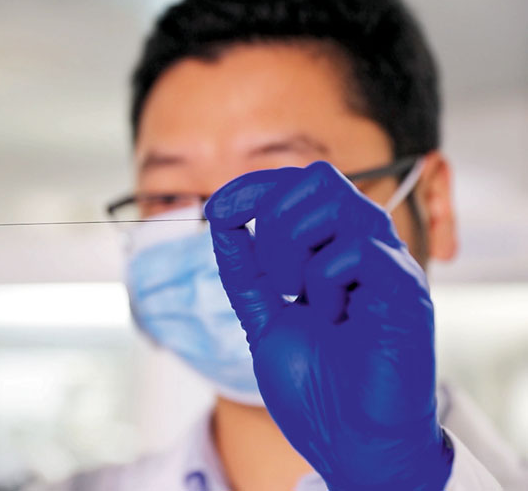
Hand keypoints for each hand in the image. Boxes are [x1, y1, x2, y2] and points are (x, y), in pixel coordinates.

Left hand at [204, 161, 451, 489]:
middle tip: (274, 282)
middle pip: (315, 179)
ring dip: (294, 250)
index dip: (252, 186)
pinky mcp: (405, 288)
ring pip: (333, 201)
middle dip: (271, 222)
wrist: (348, 440)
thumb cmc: (317, 387)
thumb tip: (221, 219)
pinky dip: (324, 281)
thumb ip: (245, 271)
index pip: (298, 184)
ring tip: (301, 300)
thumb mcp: (263, 317)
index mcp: (334, 250)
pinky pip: (356, 248)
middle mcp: (365, 246)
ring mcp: (387, 263)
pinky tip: (334, 318)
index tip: (214, 210)